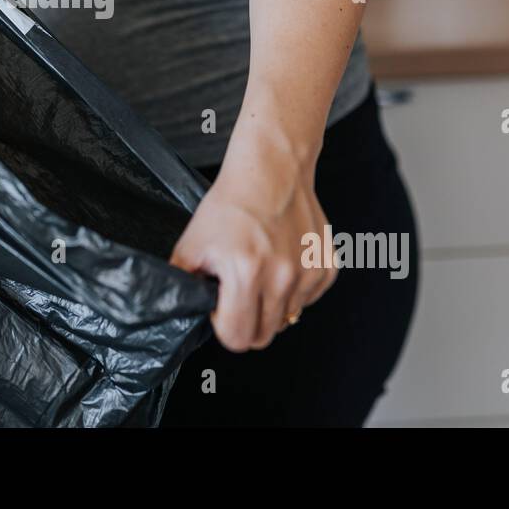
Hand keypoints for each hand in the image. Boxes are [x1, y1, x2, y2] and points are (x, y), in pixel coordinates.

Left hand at [170, 152, 336, 351]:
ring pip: (286, 319)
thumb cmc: (232, 203)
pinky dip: (293, 291)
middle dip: (246, 321)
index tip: (220, 305)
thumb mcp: (192, 243)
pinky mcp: (327, 267)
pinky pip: (307, 300)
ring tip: (259, 271)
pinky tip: (280, 264)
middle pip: (264, 336)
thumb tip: (181, 308)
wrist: (271, 170)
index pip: (237, 338)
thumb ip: (182, 283)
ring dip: (270, 305)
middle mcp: (282, 276)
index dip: (223, 325)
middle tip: (237, 291)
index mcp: (247, 272)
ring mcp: (309, 273)